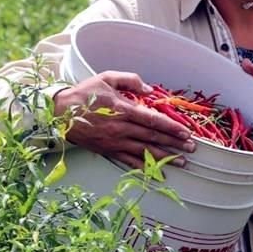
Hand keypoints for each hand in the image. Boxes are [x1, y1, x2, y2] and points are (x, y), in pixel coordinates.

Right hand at [53, 70, 195, 169]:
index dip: (171, 127)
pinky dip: (144, 168)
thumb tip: (150, 90)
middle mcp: (121, 128)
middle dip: (175, 143)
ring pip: (144, 151)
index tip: (186, 132)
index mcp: (123, 109)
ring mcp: (115, 142)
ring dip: (165, 158)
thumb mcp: (107, 77)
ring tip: (182, 162)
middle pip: (153, 137)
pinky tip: (157, 173)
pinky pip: (129, 161)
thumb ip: (131, 80)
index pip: (153, 120)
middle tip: (192, 148)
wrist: (60, 114)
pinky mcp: (109, 151)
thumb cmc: (84, 93)